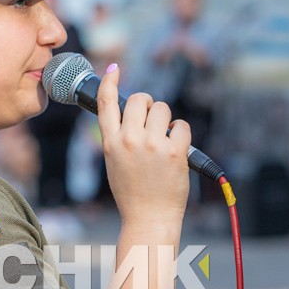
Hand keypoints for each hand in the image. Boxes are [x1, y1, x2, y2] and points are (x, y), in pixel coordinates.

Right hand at [97, 65, 189, 225]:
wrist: (149, 219)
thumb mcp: (115, 162)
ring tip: (164, 140)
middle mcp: (129, 140)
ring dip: (166, 120)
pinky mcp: (174, 152)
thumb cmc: (133, 193)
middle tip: (153, 122)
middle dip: (149, 105)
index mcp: (110, 143)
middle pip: (140, 99)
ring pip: (163, 109)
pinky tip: (178, 149)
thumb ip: (120, 137)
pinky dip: (181, 134)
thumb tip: (133, 113)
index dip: (110, 81)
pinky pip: (181, 126)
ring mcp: (152, 145)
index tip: (115, 68)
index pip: (107, 102)